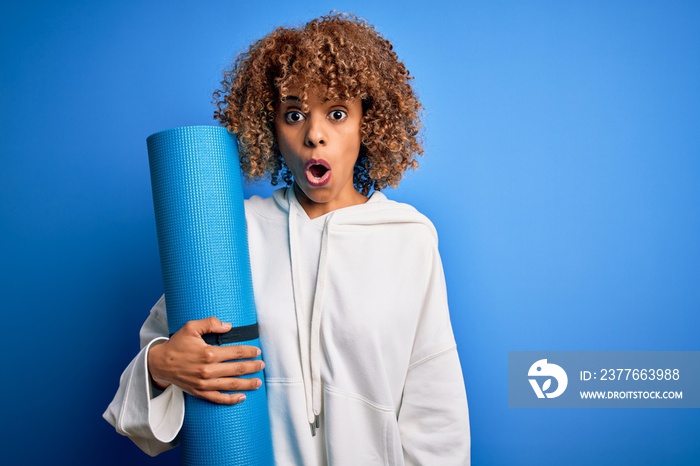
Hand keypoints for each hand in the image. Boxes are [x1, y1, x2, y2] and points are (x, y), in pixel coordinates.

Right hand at [147, 316, 264, 404]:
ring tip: (258, 382)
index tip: (258, 351)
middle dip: (252, 367)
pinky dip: (231, 400)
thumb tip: (229, 326)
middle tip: (262, 365)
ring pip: (231, 385)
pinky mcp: (199, 392)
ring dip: (247, 384)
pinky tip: (242, 397)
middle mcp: (208, 370)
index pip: (236, 353)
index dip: (249, 352)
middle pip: (237, 369)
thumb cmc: (176, 344)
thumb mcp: (191, 327)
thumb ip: (210, 323)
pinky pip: (218, 398)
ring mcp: (204, 383)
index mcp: (208, 353)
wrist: (159, 363)